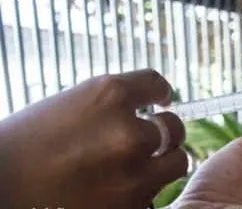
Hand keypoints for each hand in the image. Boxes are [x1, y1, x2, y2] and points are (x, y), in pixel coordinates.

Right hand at [0, 69, 187, 208]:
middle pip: (172, 127)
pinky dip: (146, 187)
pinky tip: (123, 184)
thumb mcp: (69, 106)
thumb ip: (110, 105)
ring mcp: (132, 171)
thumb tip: (143, 107)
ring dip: (164, 160)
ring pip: (176, 161)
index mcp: (109, 95)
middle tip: (155, 136)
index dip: (161, 92)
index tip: (162, 99)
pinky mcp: (131, 205)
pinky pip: (156, 191)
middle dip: (165, 131)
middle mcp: (127, 130)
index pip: (156, 84)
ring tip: (145, 163)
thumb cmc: (24, 145)